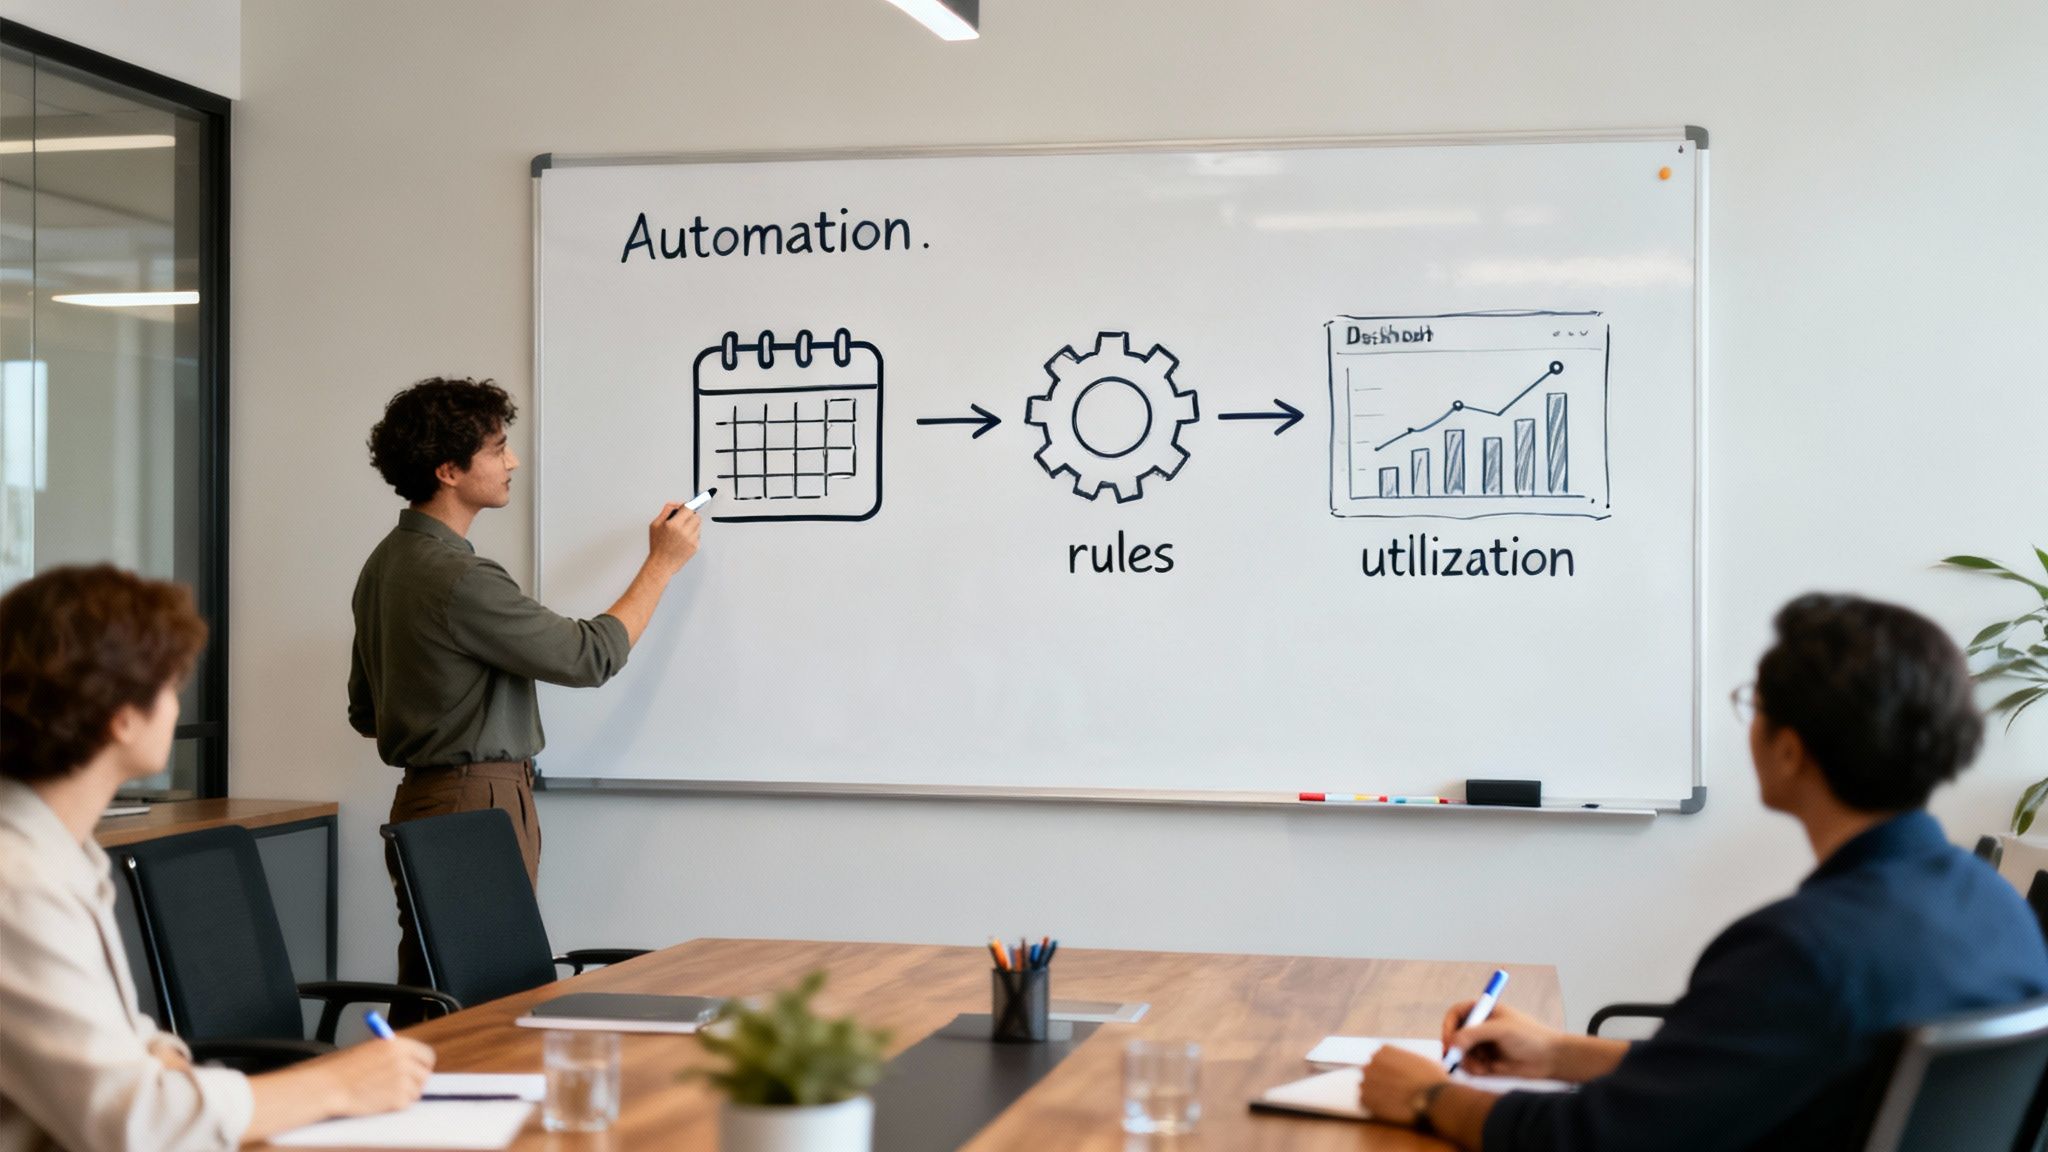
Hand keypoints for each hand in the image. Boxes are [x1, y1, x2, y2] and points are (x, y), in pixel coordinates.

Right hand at [311, 1037, 435, 1116]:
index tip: (418, 1070)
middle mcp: (404, 1061)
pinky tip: (379, 1100)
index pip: (427, 1055)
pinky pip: (406, 1104)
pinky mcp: (398, 1100)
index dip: (423, 1064)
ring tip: (384, 1092)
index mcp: (398, 1045)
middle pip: (424, 1074)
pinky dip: (395, 1105)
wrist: (330, 1086)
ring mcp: (403, 1081)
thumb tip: (412, 1060)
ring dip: (405, 1094)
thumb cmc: (345, 1069)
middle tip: (400, 1085)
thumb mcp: (372, 1049)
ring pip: (417, 1091)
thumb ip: (394, 1053)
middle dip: (415, 1081)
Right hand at [648, 503, 700, 574]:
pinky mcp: (695, 546)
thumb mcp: (656, 524)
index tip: (690, 504)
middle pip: (696, 515)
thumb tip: (677, 503)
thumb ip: (667, 510)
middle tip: (684, 518)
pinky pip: (698, 534)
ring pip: (699, 524)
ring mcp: (691, 540)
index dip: (689, 505)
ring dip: (692, 523)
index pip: (689, 507)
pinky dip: (693, 534)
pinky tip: (684, 538)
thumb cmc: (657, 545)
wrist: (662, 564)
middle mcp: (684, 532)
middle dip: (691, 514)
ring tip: (682, 530)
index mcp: (673, 525)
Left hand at [1357, 1045, 1446, 1125]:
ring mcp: (1367, 1081)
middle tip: (1393, 1090)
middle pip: (1371, 1071)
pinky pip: (1365, 1102)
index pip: (1379, 1058)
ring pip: (1367, 1086)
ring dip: (1376, 1093)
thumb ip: (1406, 1060)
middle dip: (1380, 1080)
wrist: (1433, 1100)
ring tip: (1391, 1101)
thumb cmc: (1433, 1080)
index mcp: (1385, 1051)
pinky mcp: (1366, 1100)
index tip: (1395, 1077)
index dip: (1388, 1069)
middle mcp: (1372, 1063)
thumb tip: (1407, 1066)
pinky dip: (1374, 1106)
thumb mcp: (1422, 1061)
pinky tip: (1387, 1109)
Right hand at [1441, 999, 1562, 1078]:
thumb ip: (1475, 1033)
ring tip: (1481, 1067)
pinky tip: (1488, 1070)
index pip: (1456, 1014)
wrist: (1550, 1059)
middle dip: (1455, 1048)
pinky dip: (1474, 1070)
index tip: (1449, 1041)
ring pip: (1461, 1054)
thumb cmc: (1530, 1036)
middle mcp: (1481, 1028)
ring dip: (1466, 1061)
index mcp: (1484, 1012)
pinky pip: (1470, 1066)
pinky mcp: (1487, 1062)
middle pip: (1454, 1036)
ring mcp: (1483, 1045)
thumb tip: (1452, 1043)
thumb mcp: (1501, 1030)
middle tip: (1455, 1059)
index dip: (1448, 1026)